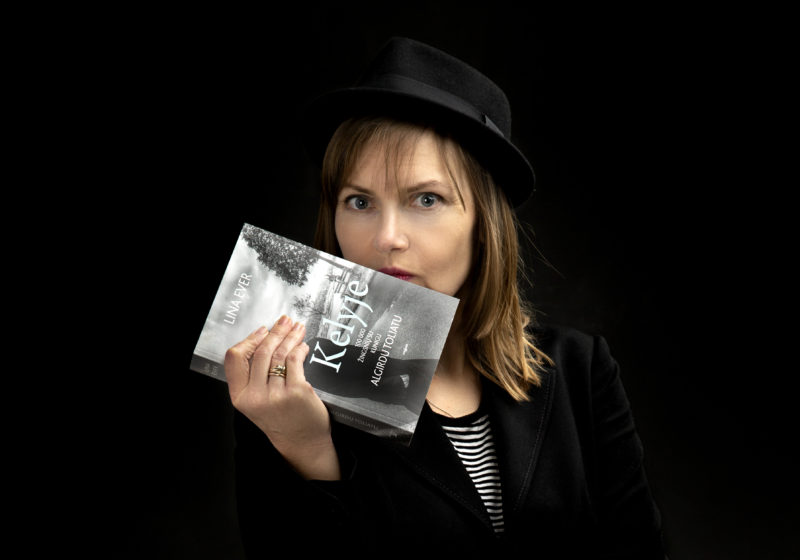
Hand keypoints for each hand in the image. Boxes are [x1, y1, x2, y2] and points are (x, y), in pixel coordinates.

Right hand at [225, 315, 339, 479]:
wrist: (301, 442)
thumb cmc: (280, 419)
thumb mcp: (256, 401)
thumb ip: (254, 377)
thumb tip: (265, 341)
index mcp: (240, 397)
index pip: (235, 360)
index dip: (249, 340)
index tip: (262, 330)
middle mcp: (255, 396)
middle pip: (261, 353)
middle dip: (275, 332)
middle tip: (285, 321)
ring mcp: (276, 394)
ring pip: (280, 354)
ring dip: (290, 337)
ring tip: (297, 328)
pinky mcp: (297, 392)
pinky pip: (296, 361)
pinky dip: (300, 349)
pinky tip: (303, 346)